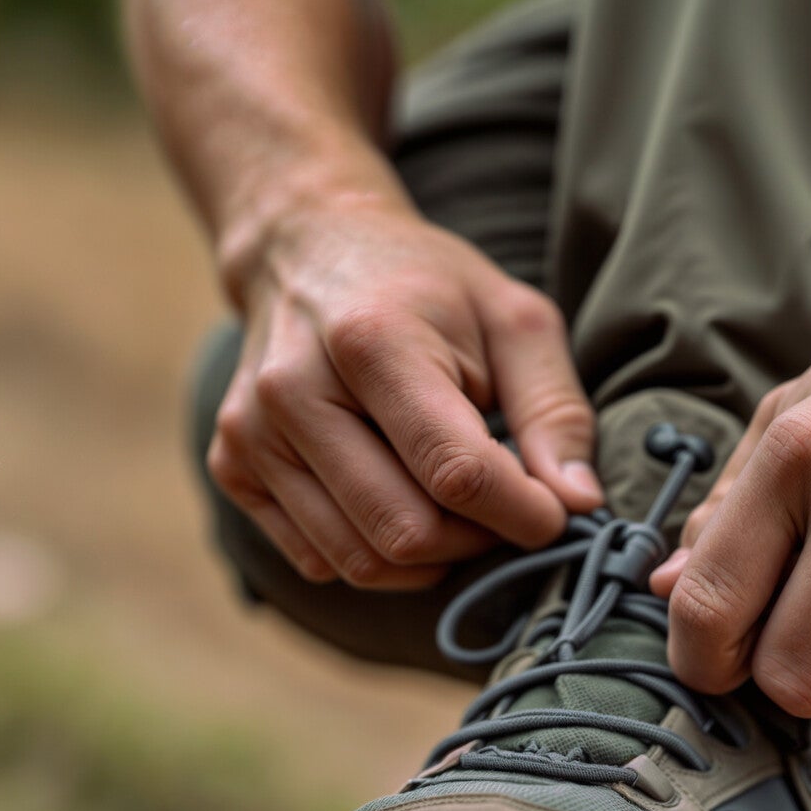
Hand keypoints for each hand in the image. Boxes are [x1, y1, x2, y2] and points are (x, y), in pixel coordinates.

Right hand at [210, 184, 601, 587]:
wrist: (308, 249)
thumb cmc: (425, 286)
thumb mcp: (513, 318)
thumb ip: (554, 409)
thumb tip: (578, 504)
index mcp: (373, 341)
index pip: (453, 470)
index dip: (519, 512)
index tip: (556, 514)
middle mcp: (295, 392)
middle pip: (404, 531)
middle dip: (477, 539)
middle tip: (510, 506)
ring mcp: (251, 434)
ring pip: (359, 561)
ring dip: (430, 556)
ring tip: (461, 504)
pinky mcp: (232, 465)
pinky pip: (316, 558)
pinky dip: (375, 552)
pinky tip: (402, 499)